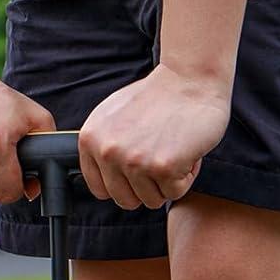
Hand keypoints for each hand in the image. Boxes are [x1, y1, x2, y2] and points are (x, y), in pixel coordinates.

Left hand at [78, 64, 231, 209]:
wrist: (190, 79)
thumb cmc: (157, 97)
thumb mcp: (112, 116)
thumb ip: (103, 146)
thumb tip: (103, 179)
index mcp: (89, 140)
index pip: (100, 189)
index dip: (124, 185)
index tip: (138, 172)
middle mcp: (107, 152)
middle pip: (125, 200)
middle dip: (147, 187)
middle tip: (160, 161)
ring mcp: (134, 161)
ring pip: (152, 200)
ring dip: (168, 181)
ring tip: (173, 151)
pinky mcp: (163, 167)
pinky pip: (175, 192)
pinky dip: (186, 176)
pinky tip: (186, 151)